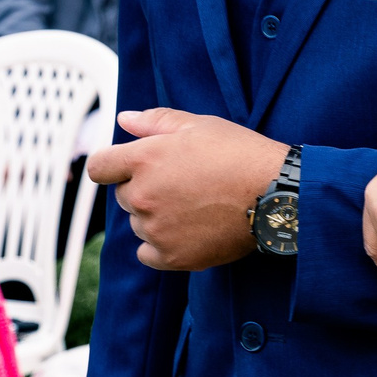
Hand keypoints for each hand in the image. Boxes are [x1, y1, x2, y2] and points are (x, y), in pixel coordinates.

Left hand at [90, 109, 283, 270]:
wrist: (276, 194)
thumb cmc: (241, 154)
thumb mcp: (200, 125)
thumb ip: (155, 121)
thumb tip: (123, 119)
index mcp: (144, 159)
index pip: (99, 167)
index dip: (114, 166)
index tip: (132, 168)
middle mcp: (143, 196)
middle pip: (123, 196)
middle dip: (144, 189)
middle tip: (183, 184)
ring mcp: (156, 229)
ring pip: (139, 224)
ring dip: (156, 217)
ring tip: (195, 207)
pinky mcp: (172, 257)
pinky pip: (147, 254)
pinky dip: (161, 246)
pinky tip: (187, 232)